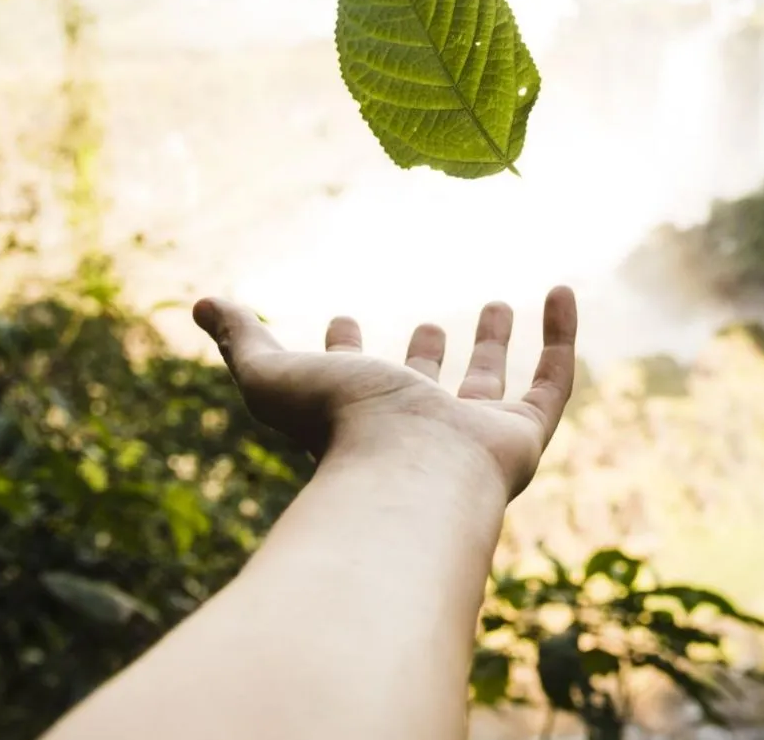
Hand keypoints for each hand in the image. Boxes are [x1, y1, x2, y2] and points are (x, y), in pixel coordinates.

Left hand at [192, 286, 577, 498]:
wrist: (407, 473)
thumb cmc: (335, 428)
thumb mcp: (273, 375)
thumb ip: (242, 339)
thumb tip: (202, 303)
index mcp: (355, 421)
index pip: (348, 385)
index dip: (343, 351)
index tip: (342, 315)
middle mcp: (415, 432)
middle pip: (424, 392)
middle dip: (427, 357)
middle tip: (432, 323)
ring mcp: (471, 438)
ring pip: (487, 389)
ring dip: (493, 347)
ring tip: (496, 302)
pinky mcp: (522, 437)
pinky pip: (552, 383)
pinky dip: (561, 337)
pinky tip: (561, 291)